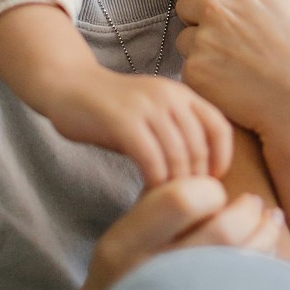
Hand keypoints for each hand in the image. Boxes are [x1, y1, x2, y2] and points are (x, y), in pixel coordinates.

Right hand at [51, 67, 233, 186]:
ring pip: (177, 154)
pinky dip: (154, 180)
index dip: (221, 158)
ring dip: (175, 184)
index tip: (211, 183)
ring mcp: (146, 106)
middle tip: (185, 201)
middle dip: (196, 179)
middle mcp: (169, 95)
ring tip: (167, 202)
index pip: (219, 127)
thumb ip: (177, 134)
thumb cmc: (112, 110)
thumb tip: (202, 177)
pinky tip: (148, 193)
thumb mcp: (153, 115)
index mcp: (182, 93)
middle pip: (198, 145)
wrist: (69, 86)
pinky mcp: (123, 120)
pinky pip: (150, 157)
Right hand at [77, 176, 285, 289]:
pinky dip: (269, 266)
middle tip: (254, 204)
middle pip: (223, 231)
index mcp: (126, 243)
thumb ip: (161, 202)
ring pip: (244, 263)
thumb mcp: (126, 231)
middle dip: (249, 212)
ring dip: (266, 235)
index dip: (209, 189)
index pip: (183, 198)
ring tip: (270, 221)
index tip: (214, 192)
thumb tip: (215, 173)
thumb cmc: (124, 270)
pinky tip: (271, 252)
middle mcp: (151, 276)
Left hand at [175, 0, 289, 163]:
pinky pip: (188, 69)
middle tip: (224, 37)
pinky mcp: (196, 73)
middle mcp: (219, 7)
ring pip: (185, 38)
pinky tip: (229, 87)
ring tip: (231, 66)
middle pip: (185, 3)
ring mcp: (204, 40)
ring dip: (199, 49)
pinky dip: (203, 78)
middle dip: (198, 17)